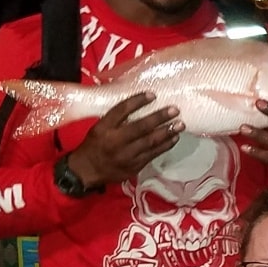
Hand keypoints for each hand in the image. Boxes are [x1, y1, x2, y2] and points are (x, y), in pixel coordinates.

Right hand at [66, 93, 181, 187]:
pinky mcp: (134, 167)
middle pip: (140, 127)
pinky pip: (153, 155)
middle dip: (159, 118)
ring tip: (180, 125)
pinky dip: (165, 146)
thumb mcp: (99, 128)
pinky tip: (174, 138)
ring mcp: (126, 156)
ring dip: (167, 133)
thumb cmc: (94, 145)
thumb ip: (115, 118)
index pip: (121, 111)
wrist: (87, 171)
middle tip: (175, 110)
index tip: (152, 94)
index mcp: (103, 128)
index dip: (137, 101)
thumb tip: (138, 103)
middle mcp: (115, 141)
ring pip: (150, 143)